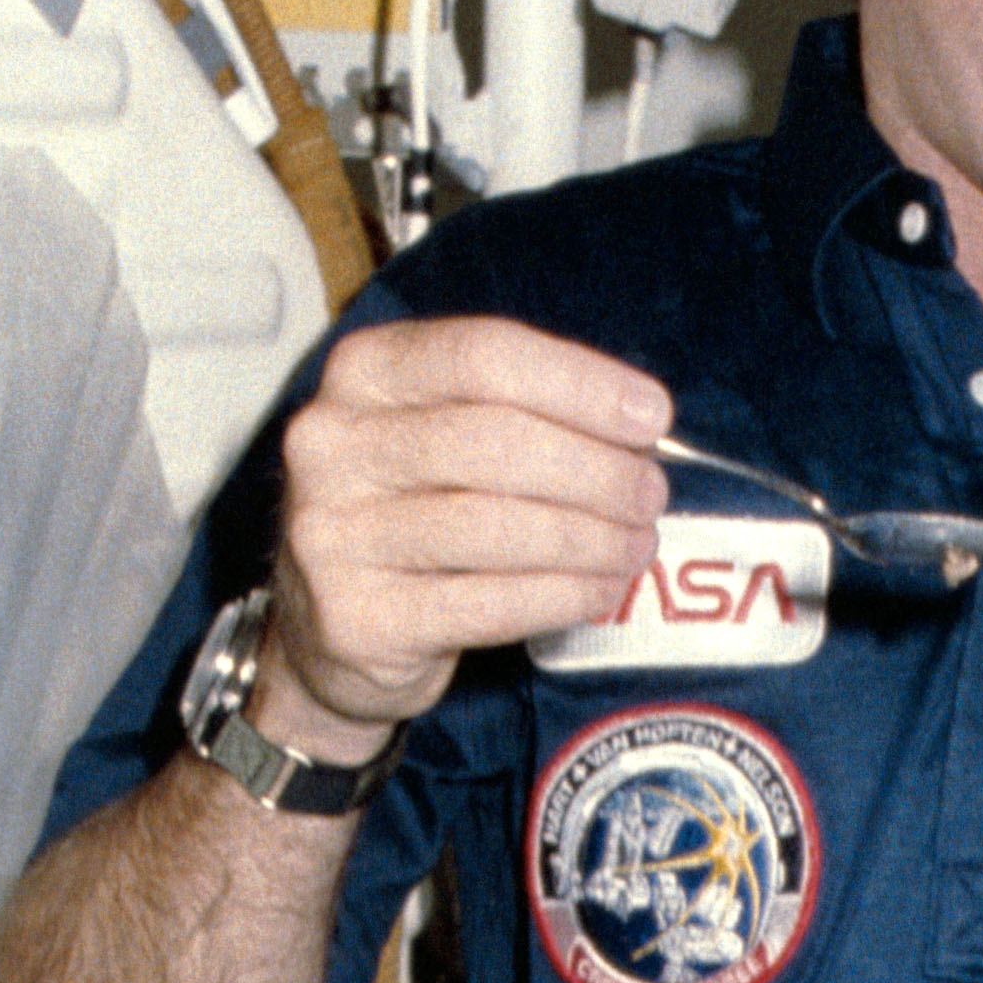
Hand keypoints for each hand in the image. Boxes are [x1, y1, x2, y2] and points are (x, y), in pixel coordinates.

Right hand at [253, 316, 675, 758]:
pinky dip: (563, 595)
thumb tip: (638, 427)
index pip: (482, 356)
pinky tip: (601, 590)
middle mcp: (332, 443)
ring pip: (497, 528)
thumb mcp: (445, 432)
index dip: (579, 383)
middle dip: (596, 472)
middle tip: (649, 496)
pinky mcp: (358, 618)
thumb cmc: (414, 509)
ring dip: (591, 539)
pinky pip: (490, 603)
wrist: (331, 626)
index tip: (652, 417)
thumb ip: (523, 412)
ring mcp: (334, 533)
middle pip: (496, 443)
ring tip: (636, 544)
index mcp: (364, 372)